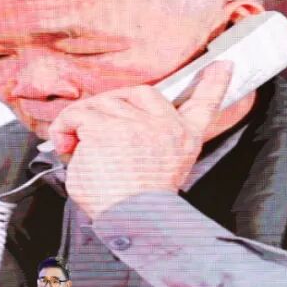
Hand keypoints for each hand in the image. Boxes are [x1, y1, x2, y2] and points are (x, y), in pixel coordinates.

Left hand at [49, 61, 232, 217]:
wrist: (132, 220)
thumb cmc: (135, 206)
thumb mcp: (152, 173)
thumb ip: (145, 142)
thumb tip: (115, 124)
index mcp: (183, 138)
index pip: (204, 104)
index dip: (214, 83)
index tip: (222, 65)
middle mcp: (165, 126)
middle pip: (136, 94)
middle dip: (110, 107)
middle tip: (91, 134)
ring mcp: (137, 123)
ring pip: (103, 102)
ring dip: (82, 121)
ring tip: (75, 145)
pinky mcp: (108, 127)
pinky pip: (78, 114)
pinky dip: (65, 127)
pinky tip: (65, 143)